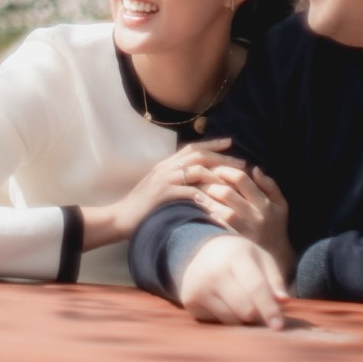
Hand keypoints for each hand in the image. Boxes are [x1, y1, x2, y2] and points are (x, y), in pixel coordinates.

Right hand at [82, 141, 242, 248]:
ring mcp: (164, 180)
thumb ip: (175, 180)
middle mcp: (166, 167)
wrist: (120, 218)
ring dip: (217, 176)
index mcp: (166, 164)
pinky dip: (204, 197)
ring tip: (234, 183)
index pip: (193, 148)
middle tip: (242, 163)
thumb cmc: (142, 207)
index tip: (231, 143)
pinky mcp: (163, 195)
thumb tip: (196, 180)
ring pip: (196, 170)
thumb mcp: (160, 188)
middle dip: (222, 158)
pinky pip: (189, 193)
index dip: (212, 144)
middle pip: (199, 155)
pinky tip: (218, 203)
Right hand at [179, 233, 288, 328]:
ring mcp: (200, 287)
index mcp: (236, 255)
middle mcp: (215, 271)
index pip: (256, 287)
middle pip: (245, 309)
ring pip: (231, 320)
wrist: (200, 251)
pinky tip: (226, 304)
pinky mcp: (190, 301)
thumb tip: (283, 302)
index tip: (279, 326)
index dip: (269, 308)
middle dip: (258, 316)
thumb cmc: (238, 257)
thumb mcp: (259, 258)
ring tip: (243, 305)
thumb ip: (274, 280)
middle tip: (262, 314)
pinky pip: (217, 323)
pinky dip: (227, 320)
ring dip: (243, 320)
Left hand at [190, 162, 293, 273]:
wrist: (275, 259)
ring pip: (220, 211)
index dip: (226, 170)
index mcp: (265, 203)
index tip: (217, 168)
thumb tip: (254, 168)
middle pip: (227, 193)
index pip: (242, 179)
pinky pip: (218, 227)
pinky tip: (201, 209)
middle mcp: (254, 216)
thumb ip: (269, 185)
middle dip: (212, 183)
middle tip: (203, 180)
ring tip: (198, 192)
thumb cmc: (276, 226)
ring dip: (206, 199)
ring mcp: (244, 231)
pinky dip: (209, 216)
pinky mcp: (235, 242)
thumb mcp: (281, 204)